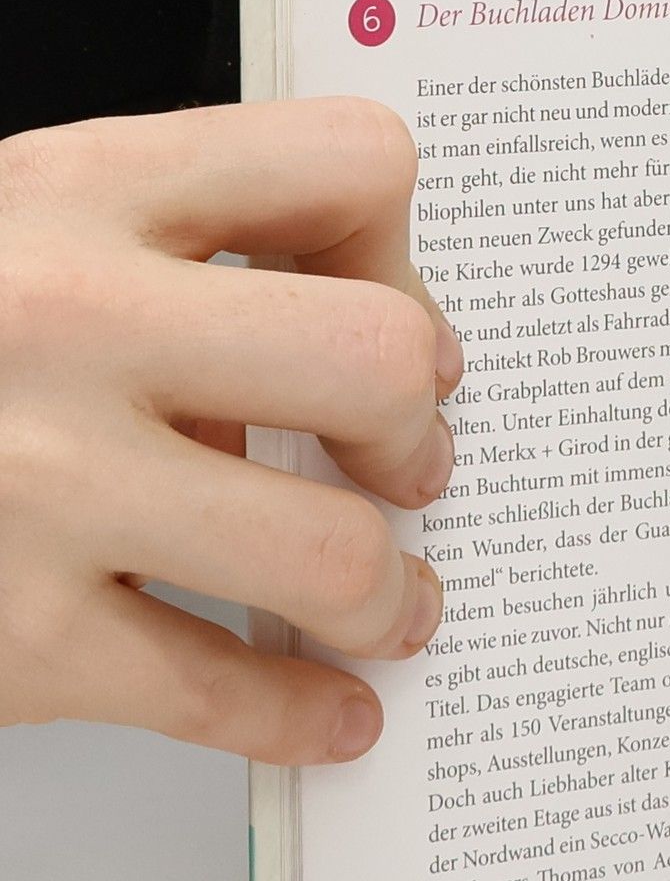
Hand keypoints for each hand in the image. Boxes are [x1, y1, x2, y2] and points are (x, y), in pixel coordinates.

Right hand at [0, 100, 459, 763]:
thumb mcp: (7, 231)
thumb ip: (163, 261)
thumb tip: (349, 364)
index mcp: (73, 192)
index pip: (344, 162)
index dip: (399, 250)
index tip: (392, 317)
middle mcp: (63, 322)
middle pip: (377, 361)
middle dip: (417, 433)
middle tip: (403, 470)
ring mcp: (37, 484)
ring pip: (333, 552)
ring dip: (386, 595)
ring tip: (382, 604)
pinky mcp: (8, 637)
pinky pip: (218, 692)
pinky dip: (299, 718)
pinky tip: (327, 713)